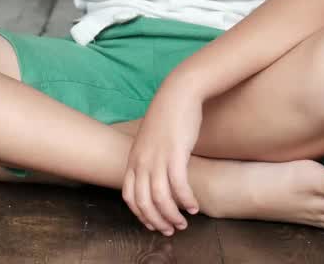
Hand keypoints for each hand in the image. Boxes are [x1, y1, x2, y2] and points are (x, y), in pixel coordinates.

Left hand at [122, 88, 202, 235]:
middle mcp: (141, 161)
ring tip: (183, 223)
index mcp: (133, 159)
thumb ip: (148, 159)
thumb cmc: (166, 117)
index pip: (129, 196)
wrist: (177, 94)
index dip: (140, 214)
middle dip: (156, 220)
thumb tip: (154, 176)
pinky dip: (186, 200)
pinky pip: (178, 185)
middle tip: (170, 230)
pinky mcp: (175, 154)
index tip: (153, 223)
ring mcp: (157, 158)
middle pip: (143, 202)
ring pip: (160, 198)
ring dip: (172, 215)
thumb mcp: (149, 141)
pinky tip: (194, 207)